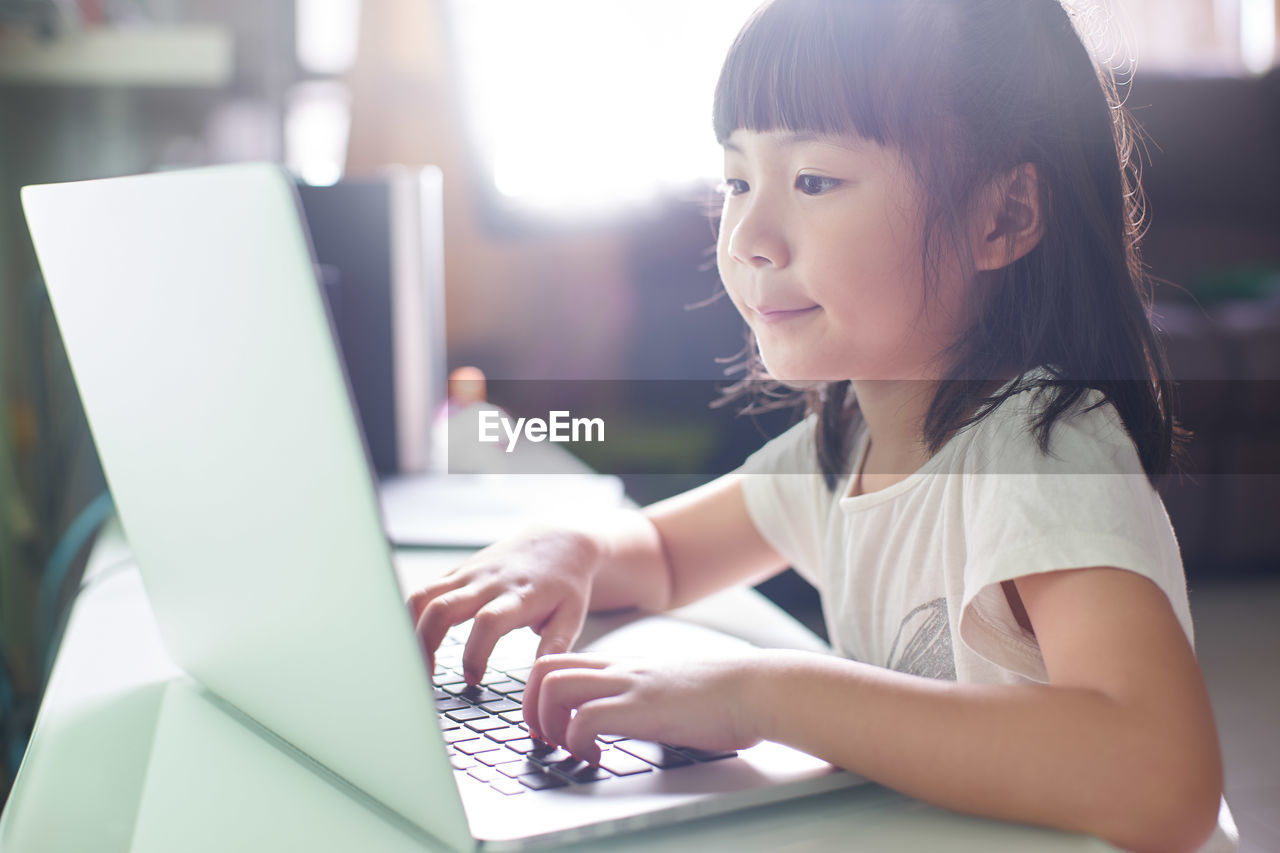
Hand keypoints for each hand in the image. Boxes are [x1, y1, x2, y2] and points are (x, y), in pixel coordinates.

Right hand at [408, 528, 601, 682]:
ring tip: (414, 663)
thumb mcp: (571, 617)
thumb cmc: (565, 584)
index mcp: (519, 596)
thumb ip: (555, 648)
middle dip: (425, 645)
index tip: (472, 680)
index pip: (487, 622)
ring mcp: (469, 574)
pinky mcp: (458, 572)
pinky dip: (413, 617)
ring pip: (424, 597)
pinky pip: (425, 592)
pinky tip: (416, 642)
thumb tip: (540, 682)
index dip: (474, 654)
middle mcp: (488, 582)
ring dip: (411, 630)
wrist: (557, 541)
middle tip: (426, 679)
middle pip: (442, 608)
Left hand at [522, 653, 766, 763]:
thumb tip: (634, 722)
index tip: (547, 724)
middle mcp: (618, 669)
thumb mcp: (669, 690)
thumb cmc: (723, 696)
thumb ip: (644, 698)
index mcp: (624, 665)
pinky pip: (583, 720)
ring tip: (564, 747)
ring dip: (545, 722)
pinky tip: (594, 759)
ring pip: (552, 685)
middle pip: (542, 667)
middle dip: (528, 707)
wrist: (756, 688)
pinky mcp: (639, 708)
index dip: (539, 693)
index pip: (560, 661)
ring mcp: (627, 686)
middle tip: (544, 737)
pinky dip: (576, 743)